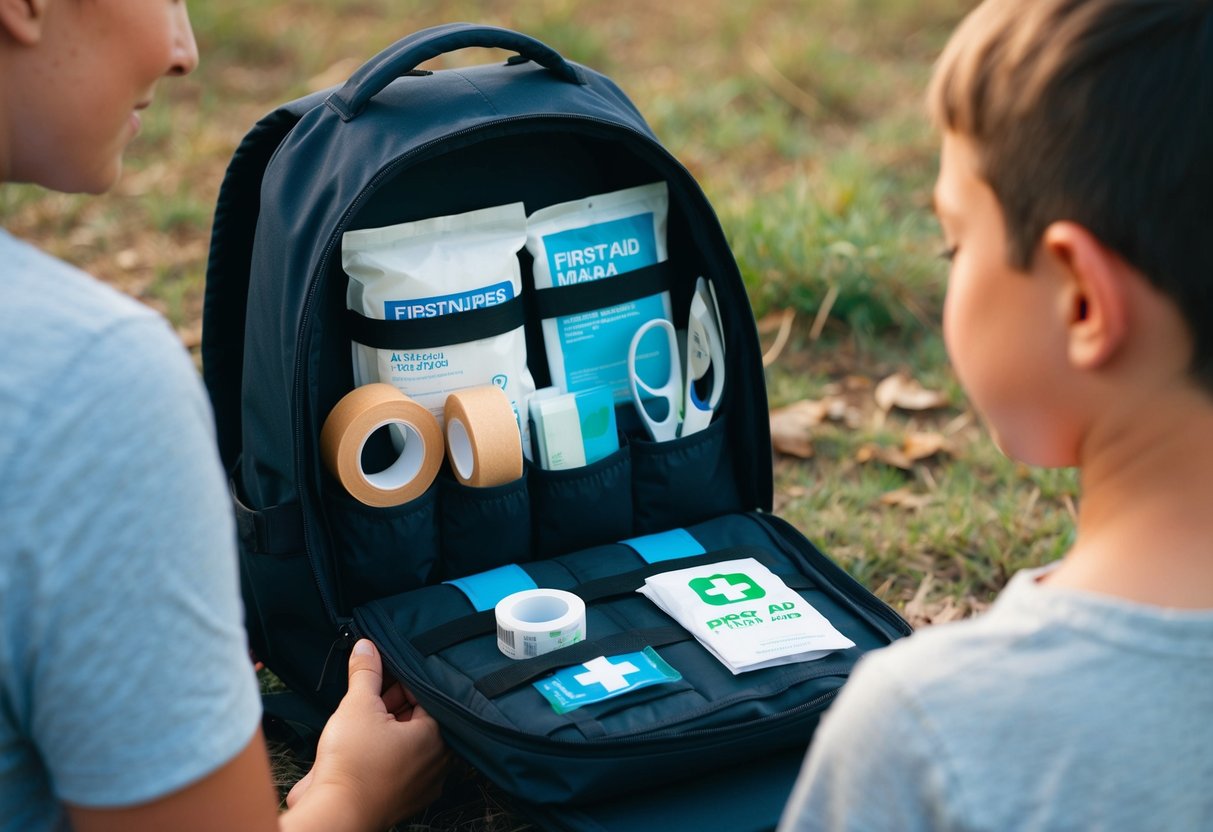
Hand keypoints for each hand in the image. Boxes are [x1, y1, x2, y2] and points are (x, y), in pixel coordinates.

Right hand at [285, 639, 450, 830]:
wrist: (333, 815)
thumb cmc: (352, 763)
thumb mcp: (357, 705)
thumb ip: (365, 673)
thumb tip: (366, 646)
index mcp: (437, 737)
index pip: (427, 696)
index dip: (401, 682)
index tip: (382, 675)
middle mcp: (436, 763)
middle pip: (419, 720)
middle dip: (394, 704)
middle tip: (369, 697)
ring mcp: (421, 786)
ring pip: (408, 745)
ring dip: (387, 729)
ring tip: (361, 721)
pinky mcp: (402, 801)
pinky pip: (397, 767)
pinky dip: (382, 754)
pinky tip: (361, 746)